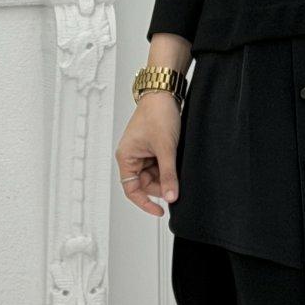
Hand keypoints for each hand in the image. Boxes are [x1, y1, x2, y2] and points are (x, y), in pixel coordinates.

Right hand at [115, 93, 181, 216]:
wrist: (165, 93)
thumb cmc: (157, 114)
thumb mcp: (166, 149)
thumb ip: (169, 175)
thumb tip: (171, 197)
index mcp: (126, 157)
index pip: (132, 190)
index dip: (145, 203)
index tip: (160, 211)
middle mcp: (132, 157)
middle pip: (146, 184)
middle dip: (162, 187)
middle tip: (177, 186)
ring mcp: (143, 153)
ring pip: (155, 175)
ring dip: (167, 176)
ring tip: (178, 168)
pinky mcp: (153, 148)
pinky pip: (160, 165)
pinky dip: (169, 168)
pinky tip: (177, 163)